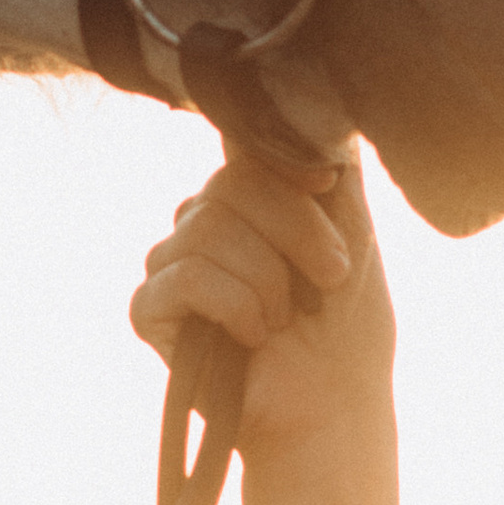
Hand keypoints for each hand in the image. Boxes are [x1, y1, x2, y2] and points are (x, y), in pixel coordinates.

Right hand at [129, 145, 393, 459]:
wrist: (335, 402)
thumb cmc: (345, 319)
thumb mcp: (353, 226)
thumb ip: (333, 160)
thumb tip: (315, 102)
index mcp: (245, 196)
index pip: (240, 145)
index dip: (280, 161)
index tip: (326, 188)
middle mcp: (200, 220)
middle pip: (230, 186)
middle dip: (294, 232)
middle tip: (327, 280)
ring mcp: (170, 264)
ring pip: (209, 231)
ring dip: (269, 282)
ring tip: (286, 320)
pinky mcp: (150, 311)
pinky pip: (185, 279)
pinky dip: (235, 307)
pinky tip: (252, 336)